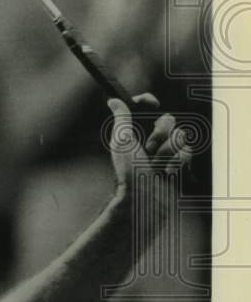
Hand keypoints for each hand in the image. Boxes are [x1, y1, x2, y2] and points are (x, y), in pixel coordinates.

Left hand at [107, 93, 191, 210]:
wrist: (145, 201)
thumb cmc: (129, 173)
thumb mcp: (122, 142)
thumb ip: (121, 118)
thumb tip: (113, 100)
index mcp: (135, 132)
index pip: (145, 107)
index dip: (148, 102)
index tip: (153, 103)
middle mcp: (151, 140)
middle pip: (169, 120)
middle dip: (161, 135)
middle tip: (150, 150)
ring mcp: (167, 152)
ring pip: (181, 137)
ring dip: (169, 153)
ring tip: (157, 166)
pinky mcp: (179, 165)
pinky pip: (188, 153)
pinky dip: (179, 163)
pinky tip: (168, 173)